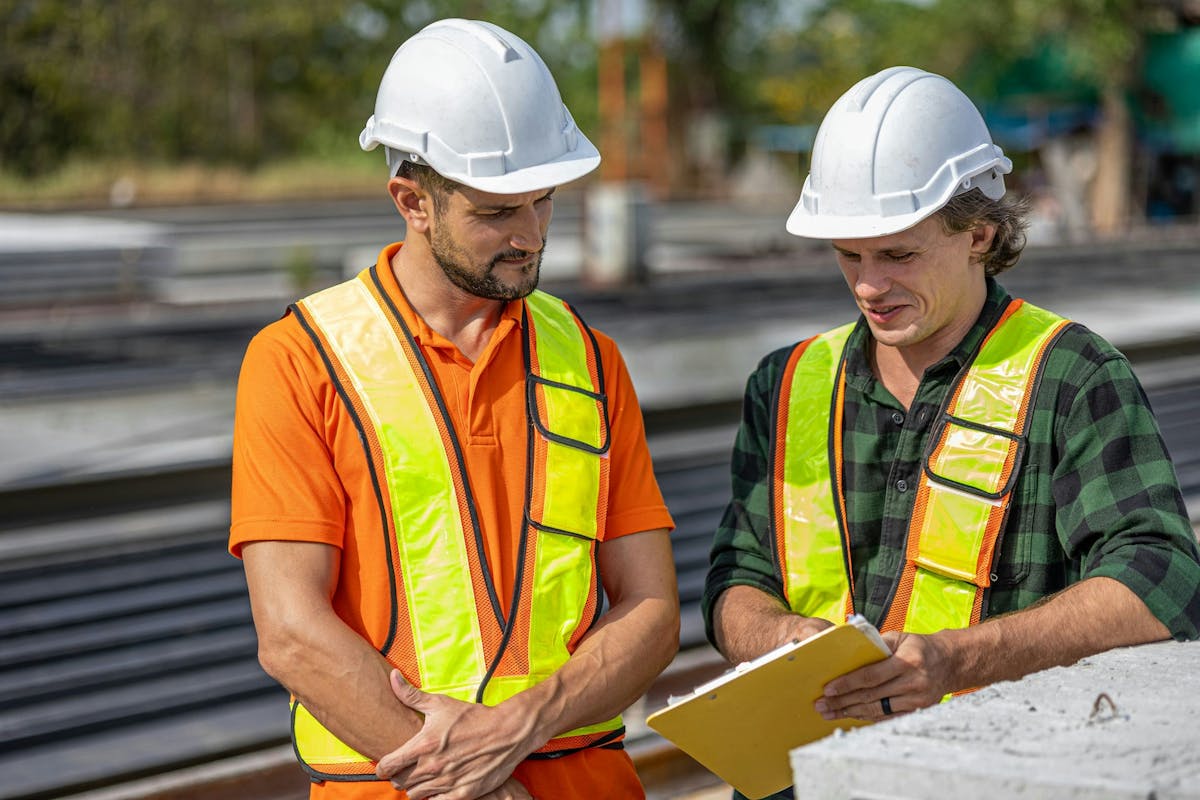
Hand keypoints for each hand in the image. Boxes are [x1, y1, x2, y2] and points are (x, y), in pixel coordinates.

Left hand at [375, 671, 535, 799]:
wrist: (506, 732)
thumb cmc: (472, 717)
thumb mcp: (440, 703)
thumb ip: (411, 695)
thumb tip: (392, 677)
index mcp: (423, 745)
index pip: (388, 766)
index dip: (383, 767)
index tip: (386, 764)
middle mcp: (432, 767)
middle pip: (399, 783)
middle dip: (399, 776)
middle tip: (407, 768)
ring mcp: (447, 782)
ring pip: (416, 794)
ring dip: (416, 786)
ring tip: (423, 776)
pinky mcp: (461, 794)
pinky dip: (434, 796)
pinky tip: (439, 785)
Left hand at [813, 631, 952, 721]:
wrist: (950, 662)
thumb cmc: (918, 646)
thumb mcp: (899, 637)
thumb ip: (874, 644)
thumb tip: (846, 653)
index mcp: (908, 662)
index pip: (871, 676)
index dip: (847, 684)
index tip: (828, 689)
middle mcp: (914, 683)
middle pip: (871, 696)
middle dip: (842, 701)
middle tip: (821, 705)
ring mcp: (917, 700)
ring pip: (877, 710)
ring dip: (850, 712)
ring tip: (830, 713)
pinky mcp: (918, 710)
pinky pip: (887, 717)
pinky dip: (867, 717)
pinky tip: (850, 716)